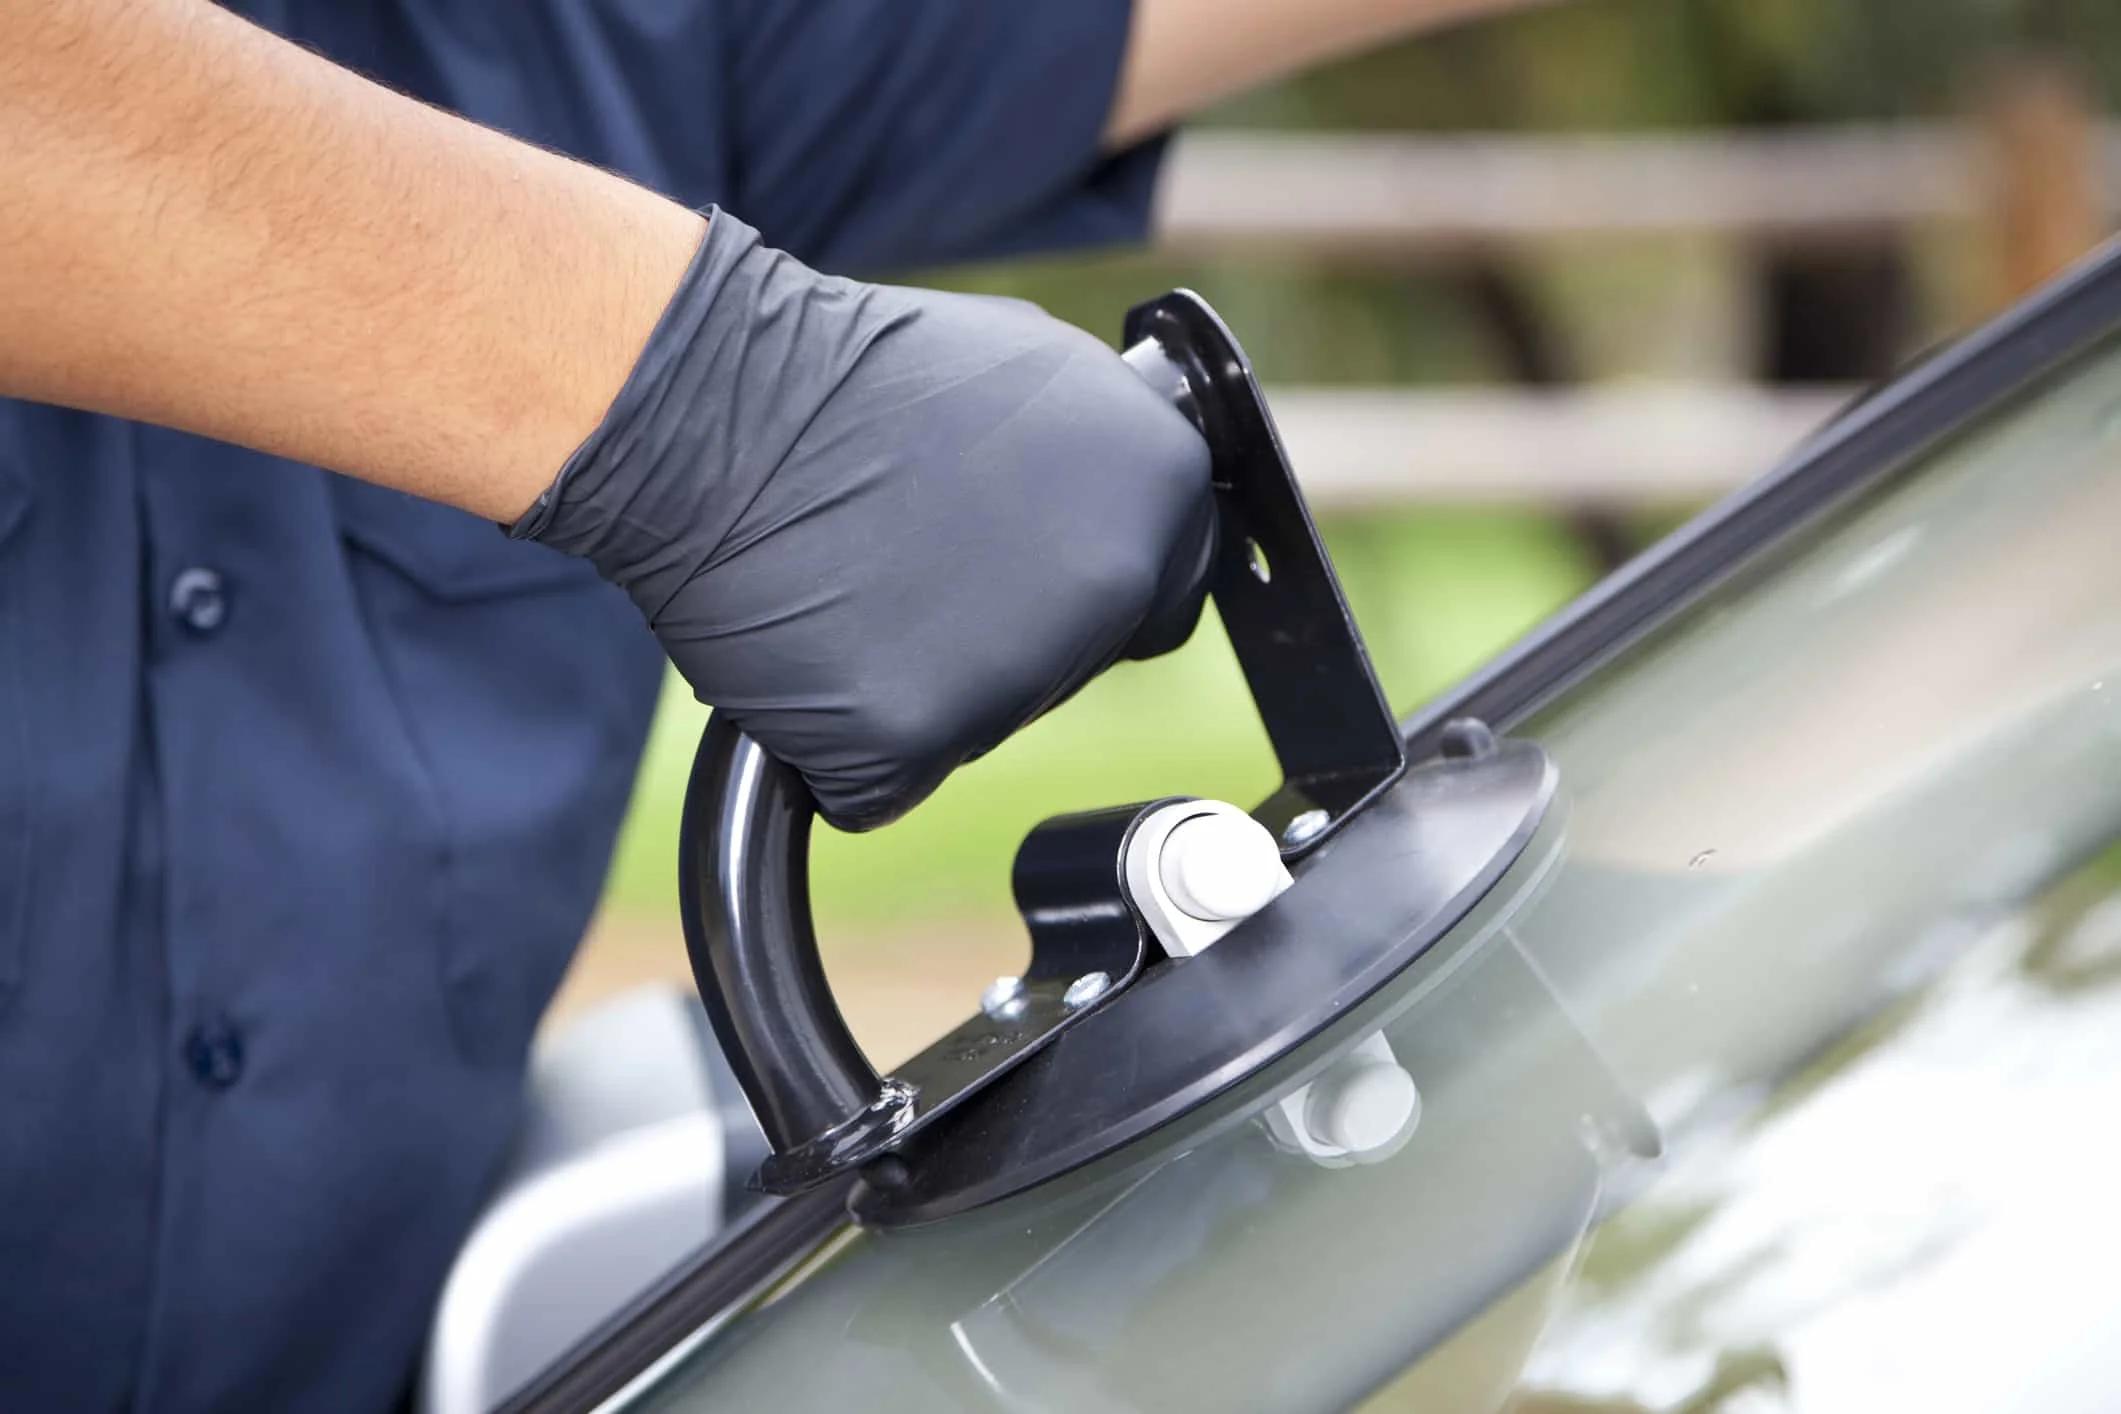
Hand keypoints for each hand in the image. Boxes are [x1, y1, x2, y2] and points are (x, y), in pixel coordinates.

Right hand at [518, 210, 1215, 829]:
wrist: (709, 410)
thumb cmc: (853, 376)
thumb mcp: (1033, 367)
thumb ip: (1107, 453)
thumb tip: (1138, 501)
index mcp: (1158, 482)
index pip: (1164, 592)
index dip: (1087, 586)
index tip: (1020, 567)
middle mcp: (1110, 583)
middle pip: (1076, 667)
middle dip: (1009, 635)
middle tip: (916, 564)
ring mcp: (1016, 671)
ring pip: (983, 726)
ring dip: (926, 685)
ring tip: (856, 587)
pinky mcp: (909, 743)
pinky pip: (884, 782)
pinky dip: (843, 743)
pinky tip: (811, 656)